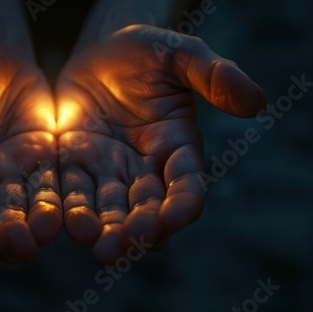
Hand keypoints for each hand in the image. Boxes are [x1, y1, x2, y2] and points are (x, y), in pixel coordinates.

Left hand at [55, 25, 265, 262]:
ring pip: (110, 209)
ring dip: (105, 230)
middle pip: (147, 208)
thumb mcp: (181, 54)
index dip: (184, 202)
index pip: (187, 183)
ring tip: (99, 245)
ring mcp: (108, 170)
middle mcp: (145, 168)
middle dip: (139, 229)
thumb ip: (214, 74)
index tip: (175, 217)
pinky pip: (74, 190)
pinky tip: (68, 223)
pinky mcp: (75, 164)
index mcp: (178, 146)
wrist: (100, 53)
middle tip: (128, 243)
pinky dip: (71, 208)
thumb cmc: (147, 51)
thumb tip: (256, 101)